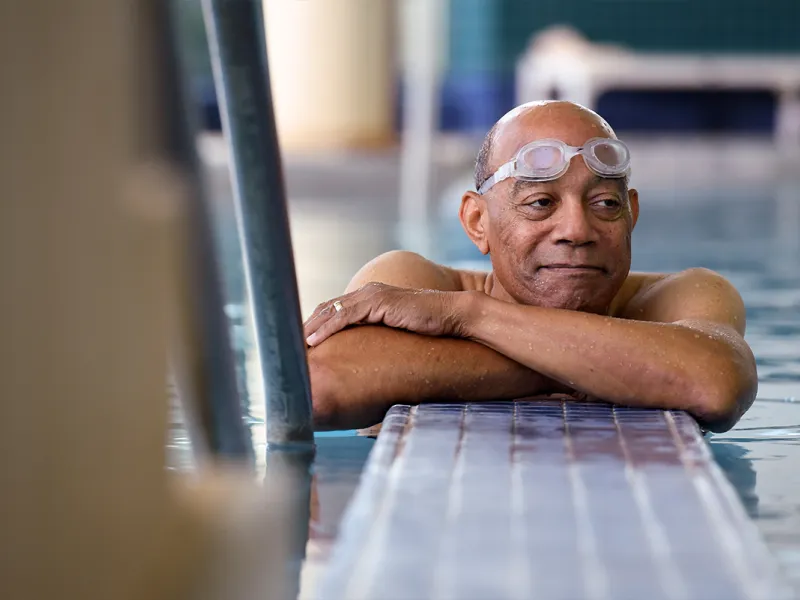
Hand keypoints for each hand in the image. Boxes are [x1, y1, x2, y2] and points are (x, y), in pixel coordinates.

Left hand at [303, 282, 469, 346]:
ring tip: (291, 347)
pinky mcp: (379, 302)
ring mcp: (372, 295)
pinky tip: (312, 341)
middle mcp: (367, 292)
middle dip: (304, 327)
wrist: (453, 316)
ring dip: (308, 329)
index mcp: (370, 297)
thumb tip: (366, 359)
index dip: (313, 326)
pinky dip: (325, 328)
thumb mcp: (397, 332)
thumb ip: (379, 337)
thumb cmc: (430, 328)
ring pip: (330, 311)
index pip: (332, 310)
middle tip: (285, 347)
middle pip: (325, 308)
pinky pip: (344, 315)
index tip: (297, 345)